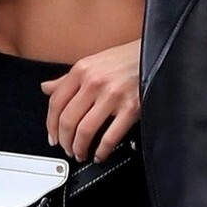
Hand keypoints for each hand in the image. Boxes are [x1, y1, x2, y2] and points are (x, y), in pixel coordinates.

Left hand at [41, 40, 141, 161]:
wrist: (158, 52)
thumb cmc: (128, 58)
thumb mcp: (94, 62)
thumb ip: (69, 78)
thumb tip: (47, 88)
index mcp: (82, 70)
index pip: (56, 102)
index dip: (50, 125)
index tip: (53, 136)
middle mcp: (95, 82)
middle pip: (68, 120)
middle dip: (65, 141)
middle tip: (67, 149)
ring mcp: (113, 96)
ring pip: (85, 131)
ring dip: (79, 148)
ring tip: (81, 154)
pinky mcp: (131, 108)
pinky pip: (110, 137)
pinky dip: (102, 151)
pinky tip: (100, 154)